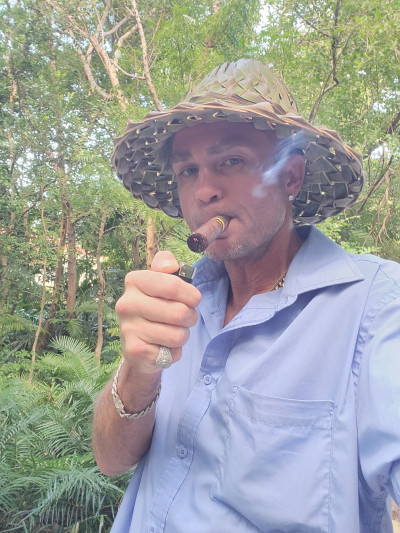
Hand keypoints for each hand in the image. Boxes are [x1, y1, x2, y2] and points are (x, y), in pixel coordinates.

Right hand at [115, 251, 200, 373]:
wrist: (139, 346)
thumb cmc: (157, 308)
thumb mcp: (162, 281)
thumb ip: (166, 264)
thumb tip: (170, 265)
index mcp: (134, 280)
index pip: (173, 285)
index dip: (192, 296)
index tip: (192, 300)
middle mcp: (126, 303)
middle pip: (179, 312)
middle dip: (190, 318)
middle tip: (183, 319)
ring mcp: (128, 327)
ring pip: (178, 334)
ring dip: (182, 335)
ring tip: (172, 332)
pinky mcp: (134, 350)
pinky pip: (171, 351)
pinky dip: (173, 351)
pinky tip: (162, 346)